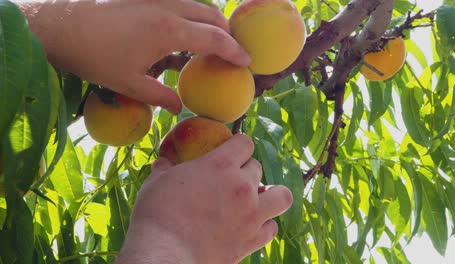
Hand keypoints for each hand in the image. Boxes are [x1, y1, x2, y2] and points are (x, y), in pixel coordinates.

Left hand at [21, 0, 250, 113]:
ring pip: (195, 4)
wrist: (59, 24)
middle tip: (231, 51)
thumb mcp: (128, 83)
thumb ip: (159, 96)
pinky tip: (181, 31)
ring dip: (208, 21)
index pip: (214, 38)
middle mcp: (167, 7)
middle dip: (227, 32)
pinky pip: (177, 1)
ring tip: (209, 42)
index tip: (246, 62)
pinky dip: (189, 14)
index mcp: (169, 30)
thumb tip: (179, 107)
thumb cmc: (93, 57)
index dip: (234, 50)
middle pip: (211, 14)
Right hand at [116, 134, 292, 263]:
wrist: (166, 254)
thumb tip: (163, 161)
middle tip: (231, 180)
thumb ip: (165, 168)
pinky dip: (265, 225)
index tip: (231, 151)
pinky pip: (272, 228)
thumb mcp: (156, 182)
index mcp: (220, 164)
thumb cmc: (157, 214)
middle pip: (257, 167)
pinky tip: (252, 225)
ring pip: (281, 196)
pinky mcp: (251, 240)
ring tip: (258, 199)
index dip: (238, 145)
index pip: (245, 142)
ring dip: (271, 194)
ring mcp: (251, 214)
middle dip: (245, 170)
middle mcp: (242, 186)